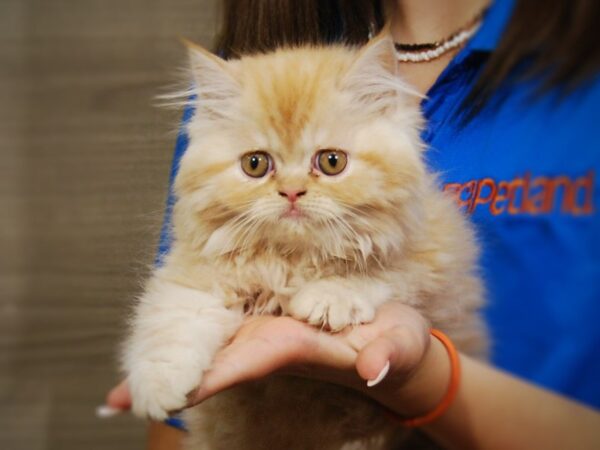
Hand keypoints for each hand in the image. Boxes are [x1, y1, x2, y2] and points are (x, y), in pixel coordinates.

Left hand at [106, 302, 436, 416]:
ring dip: (169, 362)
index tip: (170, 392)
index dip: (212, 374)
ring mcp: (267, 333)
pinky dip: (188, 339)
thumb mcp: (399, 345)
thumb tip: (376, 367)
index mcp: (298, 346)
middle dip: (170, 377)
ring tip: (119, 389)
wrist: (391, 345)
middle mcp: (273, 344)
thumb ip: (391, 354)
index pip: (250, 361)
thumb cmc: (397, 345)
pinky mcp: (269, 320)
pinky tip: (160, 345)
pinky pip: (222, 330)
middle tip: (117, 399)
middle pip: (214, 363)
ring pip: (212, 348)